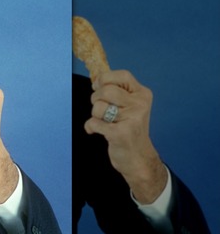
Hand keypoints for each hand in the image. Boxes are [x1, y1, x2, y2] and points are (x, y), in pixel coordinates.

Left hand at [84, 70, 166, 202]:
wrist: (138, 158)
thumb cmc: (129, 129)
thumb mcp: (129, 106)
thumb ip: (116, 92)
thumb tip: (95, 78)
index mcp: (142, 94)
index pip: (122, 75)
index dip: (105, 79)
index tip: (99, 87)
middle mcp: (140, 105)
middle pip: (106, 90)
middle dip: (96, 99)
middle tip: (101, 110)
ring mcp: (132, 119)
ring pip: (98, 107)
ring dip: (94, 115)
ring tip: (104, 122)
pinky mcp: (121, 134)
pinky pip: (93, 123)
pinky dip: (91, 127)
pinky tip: (99, 131)